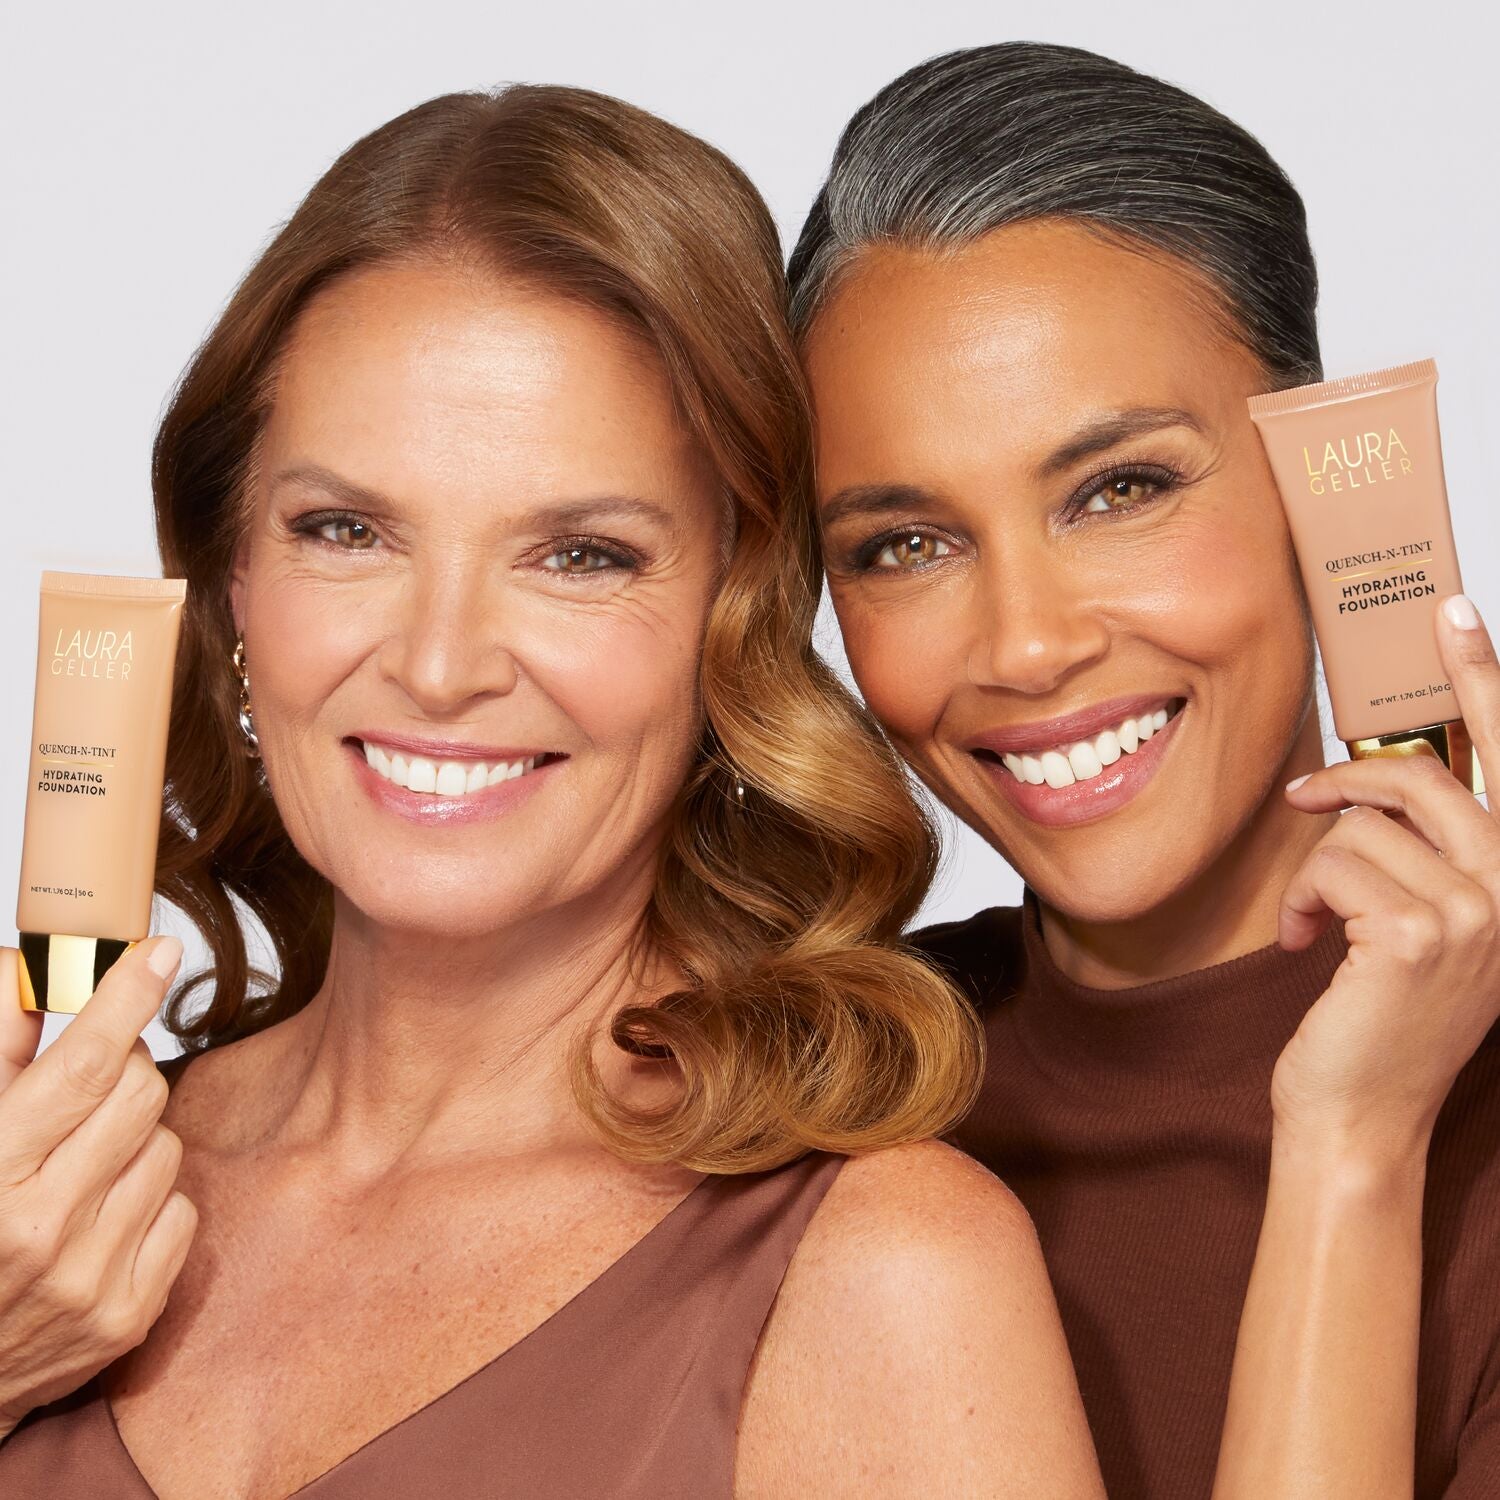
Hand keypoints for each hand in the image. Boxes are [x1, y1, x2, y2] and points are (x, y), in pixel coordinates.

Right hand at [0, 937, 197, 1439]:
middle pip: (140, 1093)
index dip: (126, 996)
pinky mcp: (130, 1314)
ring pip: (166, 1145)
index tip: (158, 951)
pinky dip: (149, 1201)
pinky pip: (182, 1209)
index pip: (84, 1064)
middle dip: (122, 1071)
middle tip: (87, 1086)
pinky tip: (99, 1218)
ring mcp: (92, 1278)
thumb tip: (24, 968)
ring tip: (78, 1168)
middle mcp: (43, 1229)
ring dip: (133, 1140)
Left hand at [1272, 593, 1499, 1157]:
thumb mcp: (1427, 920)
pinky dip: (1298, 898)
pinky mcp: (1420, 930)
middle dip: (1347, 782)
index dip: (1484, 678)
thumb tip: (1388, 767)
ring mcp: (1483, 910)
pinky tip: (1301, 942)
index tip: (1452, 609)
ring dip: (1315, 866)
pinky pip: (1330, 861)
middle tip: (1305, 799)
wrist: (1361, 1112)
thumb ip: (1431, 848)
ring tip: (1312, 918)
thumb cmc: (1381, 1012)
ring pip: (1361, 823)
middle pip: (1423, 774)